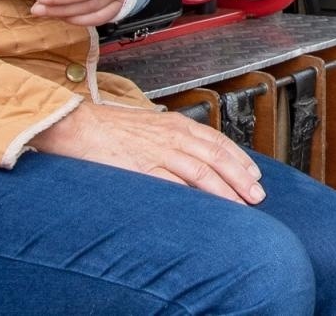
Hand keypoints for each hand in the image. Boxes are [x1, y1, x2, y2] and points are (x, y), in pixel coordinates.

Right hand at [30, 100, 264, 203]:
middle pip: (217, 158)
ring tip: (240, 206)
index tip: (255, 176)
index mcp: (177, 125)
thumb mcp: (152, 127)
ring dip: (225, 191)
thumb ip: (175, 140)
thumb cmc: (112, 128)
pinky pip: (173, 185)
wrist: (78, 125)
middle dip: (241, 178)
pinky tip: (204, 209)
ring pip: (202, 172)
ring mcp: (159, 152)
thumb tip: (195, 159)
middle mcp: (173, 136)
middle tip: (257, 196)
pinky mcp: (142, 168)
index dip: (240, 160)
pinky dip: (192, 197)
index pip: (219, 142)